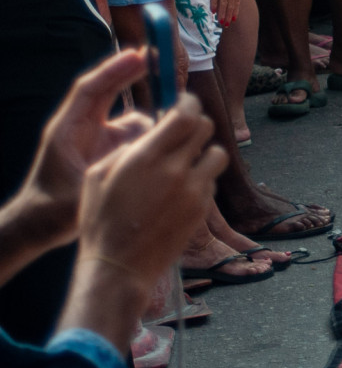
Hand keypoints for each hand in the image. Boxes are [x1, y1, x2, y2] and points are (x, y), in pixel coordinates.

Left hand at [7, 50, 151, 250]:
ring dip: (151, 123)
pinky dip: (150, 139)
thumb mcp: (85, 182)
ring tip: (179, 127)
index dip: (114, 70)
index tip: (139, 56)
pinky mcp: (109, 151)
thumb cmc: (55, 207)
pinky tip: (170, 149)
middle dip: (132, 75)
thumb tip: (148, 138)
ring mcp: (97, 138)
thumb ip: (115, 159)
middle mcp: (84, 127)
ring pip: (131, 119)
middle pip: (109, 92)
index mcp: (68, 129)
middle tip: (161, 61)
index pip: (89, 89)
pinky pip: (135, 137)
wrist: (41, 224)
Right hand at [72, 94, 224, 285]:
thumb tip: (150, 134)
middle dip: (196, 123)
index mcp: (145, 156)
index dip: (188, 103)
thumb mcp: (98, 175)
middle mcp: (175, 169)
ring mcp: (193, 190)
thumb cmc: (100, 220)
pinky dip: (202, 179)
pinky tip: (182, 189)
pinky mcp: (202, 209)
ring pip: (217, 154)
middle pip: (205, 128)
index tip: (183, 102)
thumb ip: (129, 149)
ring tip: (187, 161)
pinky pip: (211, 182)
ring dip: (205, 152)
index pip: (184, 114)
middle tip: (185, 130)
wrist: (119, 265)